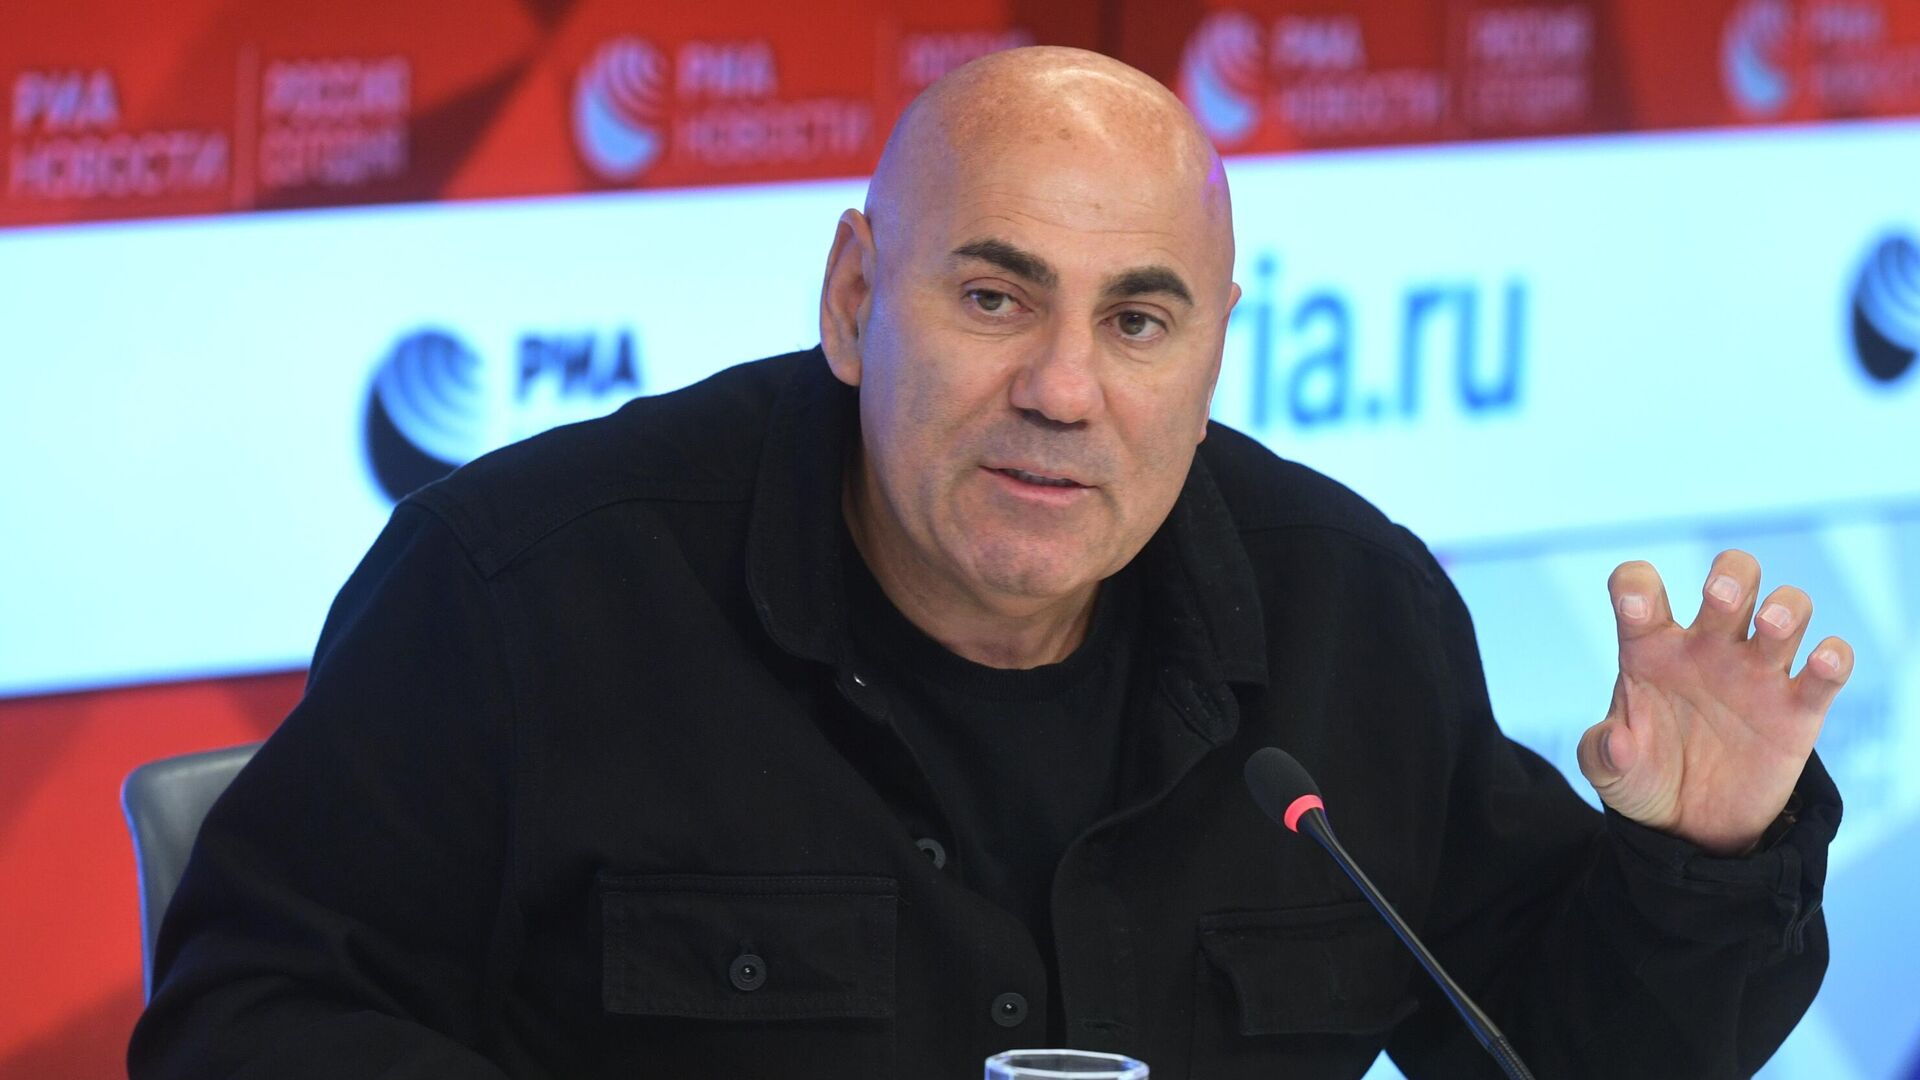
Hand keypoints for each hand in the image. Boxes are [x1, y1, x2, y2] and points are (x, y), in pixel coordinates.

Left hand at [1575, 550, 1852, 855]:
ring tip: (1769, 627)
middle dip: (1731, 577)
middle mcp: (1708, 649)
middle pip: (1732, 579)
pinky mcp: (1798, 711)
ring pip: (1789, 610)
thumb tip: (1617, 742)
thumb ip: (1600, 755)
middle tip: (1719, 599)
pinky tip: (1821, 664)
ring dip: (1787, 607)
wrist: (1692, 828)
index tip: (1636, 609)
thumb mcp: (1611, 775)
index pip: (1639, 588)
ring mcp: (1756, 675)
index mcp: (1651, 648)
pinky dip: (1835, 658)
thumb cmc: (1645, 779)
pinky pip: (1829, 669)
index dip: (1637, 584)